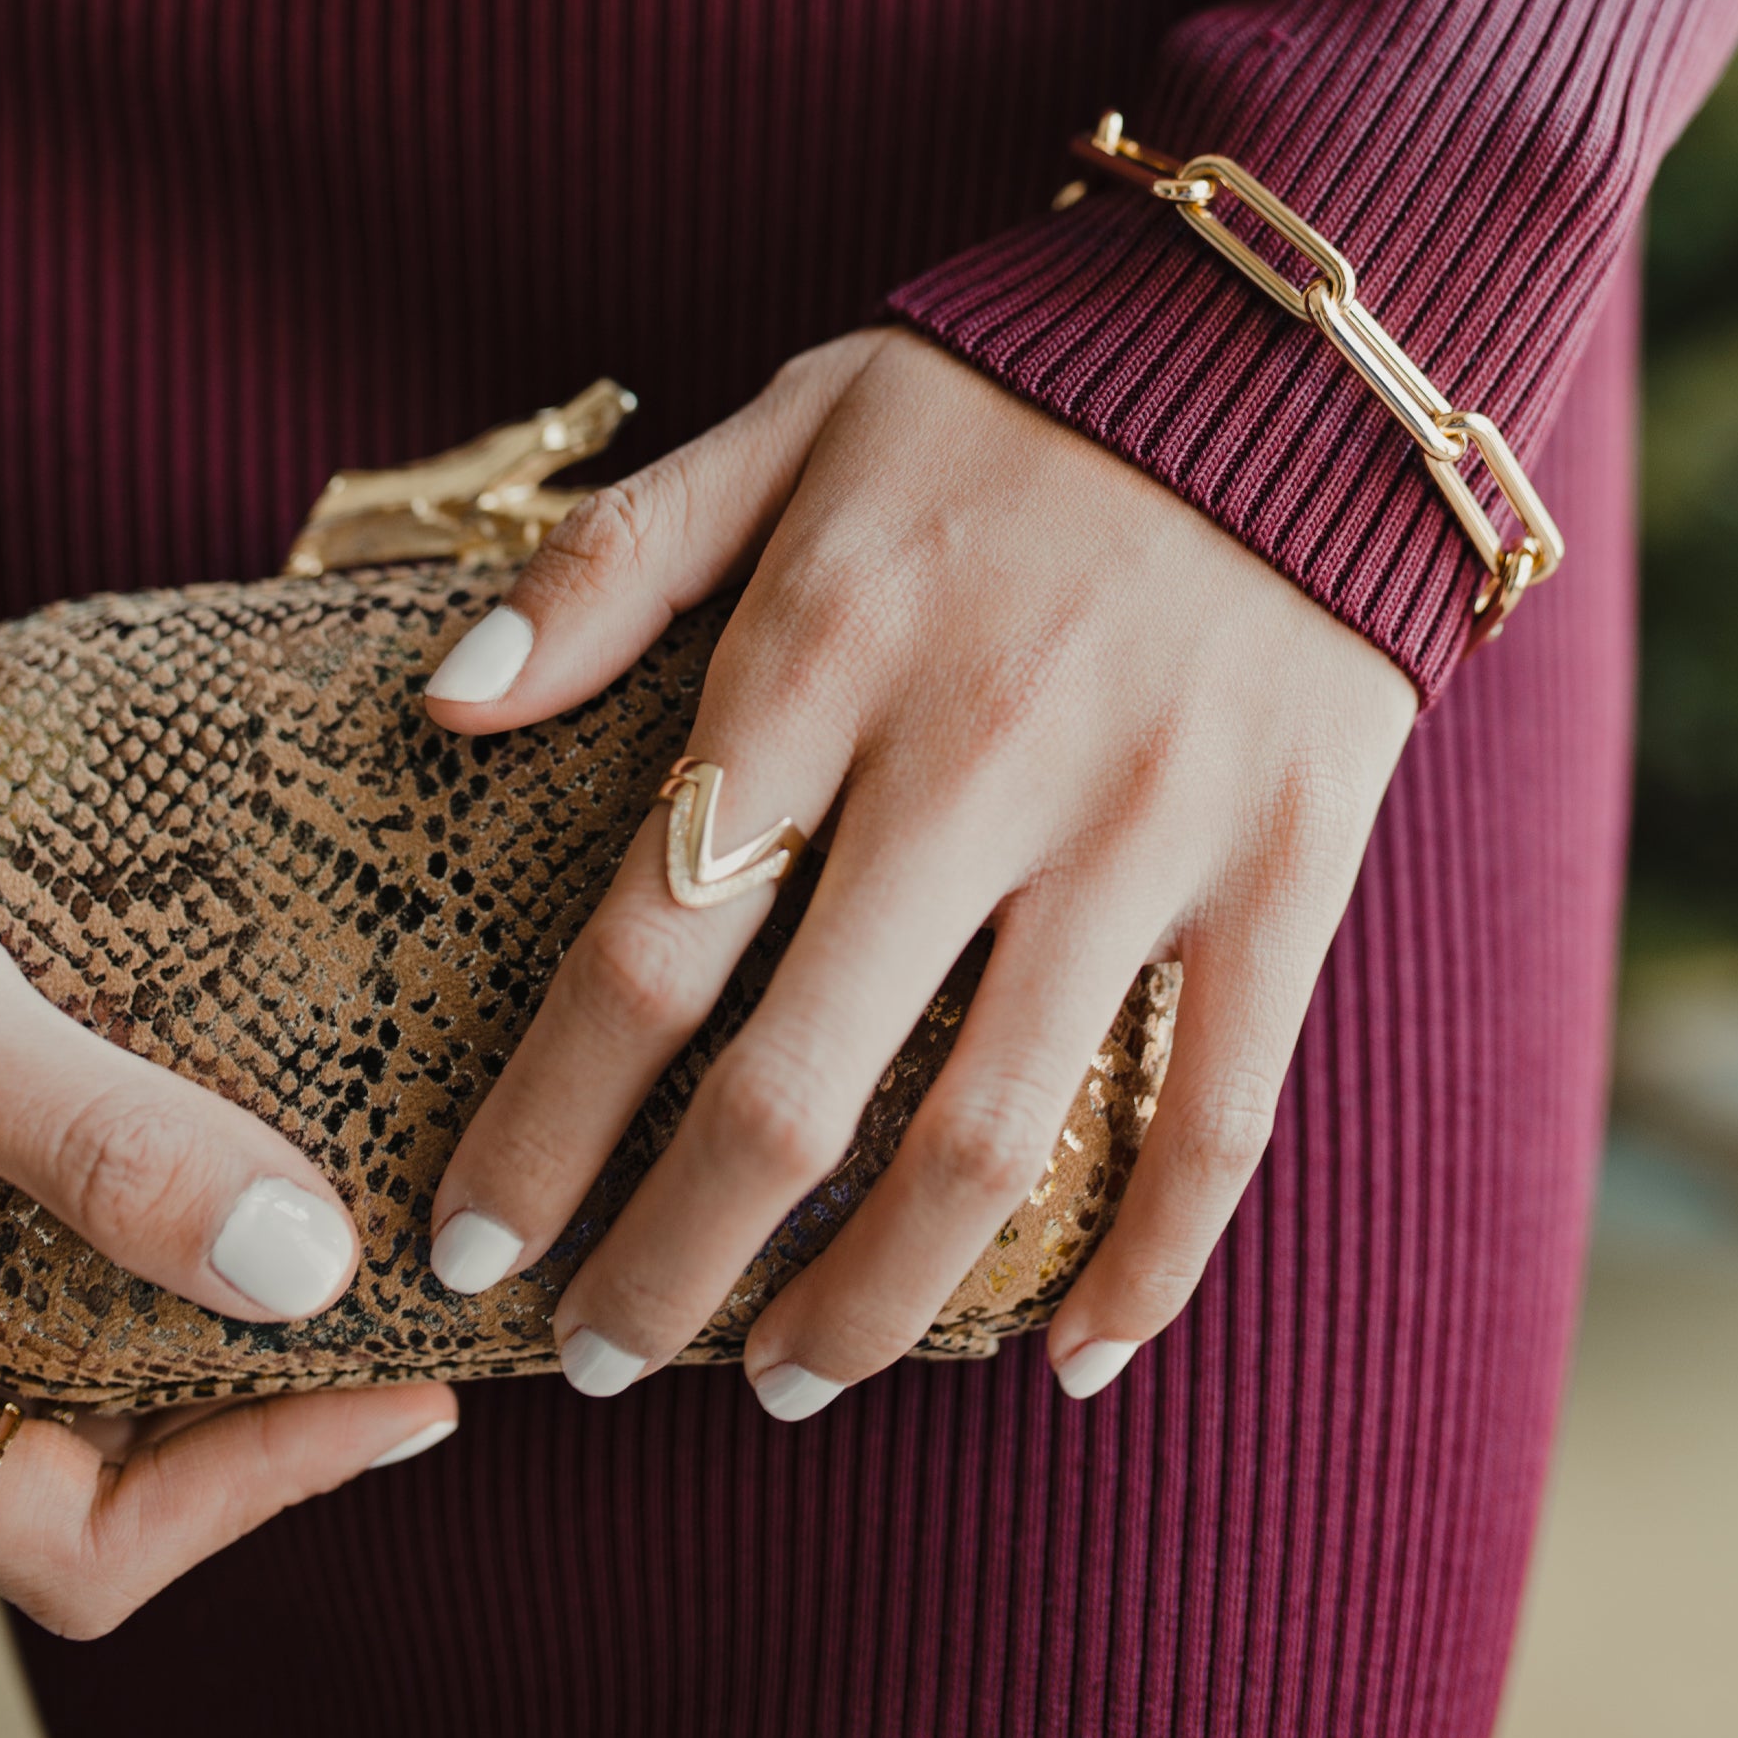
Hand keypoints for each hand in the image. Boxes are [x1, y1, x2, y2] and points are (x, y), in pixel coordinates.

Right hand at [0, 843, 458, 1635]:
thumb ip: (92, 1146)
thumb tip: (302, 1270)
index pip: (79, 1541)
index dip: (261, 1492)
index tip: (414, 1394)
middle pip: (112, 1458)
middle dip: (275, 1405)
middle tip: (426, 1309)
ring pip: (96, 1355)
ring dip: (236, 1313)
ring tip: (379, 1225)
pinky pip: (70, 1243)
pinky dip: (178, 1219)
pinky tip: (271, 1137)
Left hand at [424, 327, 1414, 1414]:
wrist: (1290, 356)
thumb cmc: (1012, 397)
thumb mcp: (792, 423)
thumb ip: (612, 565)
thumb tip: (447, 706)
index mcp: (826, 654)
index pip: (644, 951)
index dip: (543, 1126)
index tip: (476, 1239)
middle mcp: (977, 763)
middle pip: (790, 1090)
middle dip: (672, 1262)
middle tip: (606, 1352)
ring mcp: (1145, 833)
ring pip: (989, 1144)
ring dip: (874, 1303)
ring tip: (794, 1381)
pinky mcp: (1285, 872)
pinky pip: (1220, 1116)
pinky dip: (1146, 1266)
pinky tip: (1074, 1359)